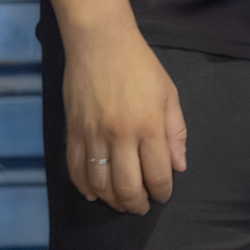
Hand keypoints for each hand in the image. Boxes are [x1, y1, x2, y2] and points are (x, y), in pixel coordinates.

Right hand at [61, 22, 186, 213]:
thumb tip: (178, 166)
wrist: (100, 43)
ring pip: (100, 184)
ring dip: (111, 200)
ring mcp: (93, 136)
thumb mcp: (169, 94)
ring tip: (120, 202)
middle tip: (141, 207)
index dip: (161, 192)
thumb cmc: (141, 66)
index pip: (157, 174)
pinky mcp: (72, 132)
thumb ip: (175, 131)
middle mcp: (120, 136)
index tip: (163, 195)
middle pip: (127, 186)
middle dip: (136, 204)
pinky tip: (94, 193)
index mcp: (149, 126)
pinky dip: (84, 187)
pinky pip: (75, 170)